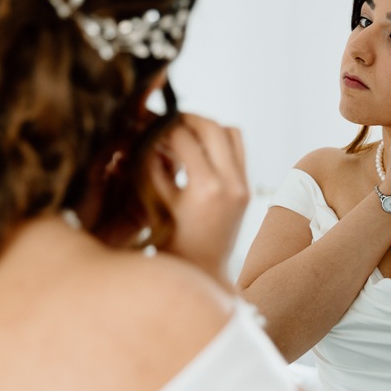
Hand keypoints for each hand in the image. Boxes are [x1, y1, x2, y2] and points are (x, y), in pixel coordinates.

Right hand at [147, 114, 249, 281]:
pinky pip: (238, 149)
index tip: (149, 127)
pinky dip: (220, 141)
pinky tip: (199, 150)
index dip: (162, 128)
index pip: (184, 138)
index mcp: (206, 187)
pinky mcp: (246, 188)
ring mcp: (243, 185)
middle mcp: (230, 183)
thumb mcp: (156, 204)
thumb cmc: (171, 243)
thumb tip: (143, 138)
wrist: (202, 271)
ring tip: (184, 133)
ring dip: (207, 127)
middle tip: (168, 121)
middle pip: (212, 127)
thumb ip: (151, 168)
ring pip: (231, 133)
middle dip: (187, 119)